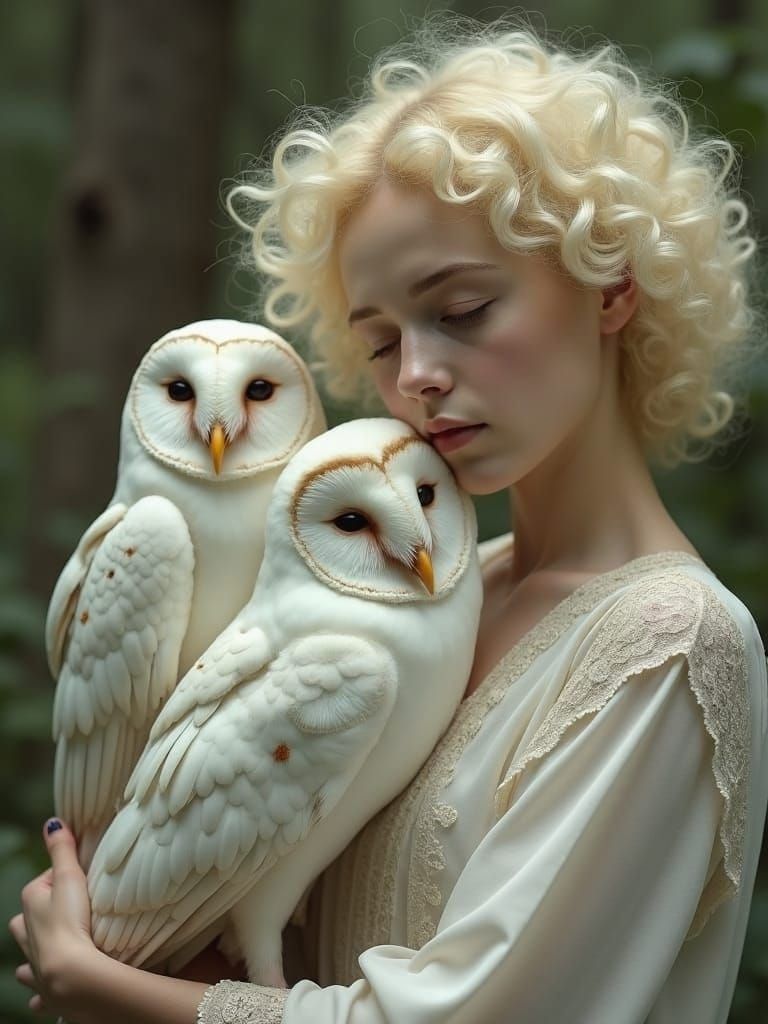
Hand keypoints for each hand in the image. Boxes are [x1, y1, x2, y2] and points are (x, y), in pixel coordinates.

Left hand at [9, 819, 99, 1016]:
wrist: (70, 974)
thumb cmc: (70, 921)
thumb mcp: (69, 877)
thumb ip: (62, 850)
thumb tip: (51, 822)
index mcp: (29, 902)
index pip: (46, 880)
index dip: (66, 878)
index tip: (85, 880)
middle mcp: (24, 932)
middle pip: (26, 918)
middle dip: (39, 915)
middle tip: (67, 911)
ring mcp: (33, 961)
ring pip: (26, 952)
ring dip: (34, 950)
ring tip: (50, 949)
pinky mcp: (42, 986)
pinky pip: (35, 986)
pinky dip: (39, 986)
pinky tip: (45, 990)